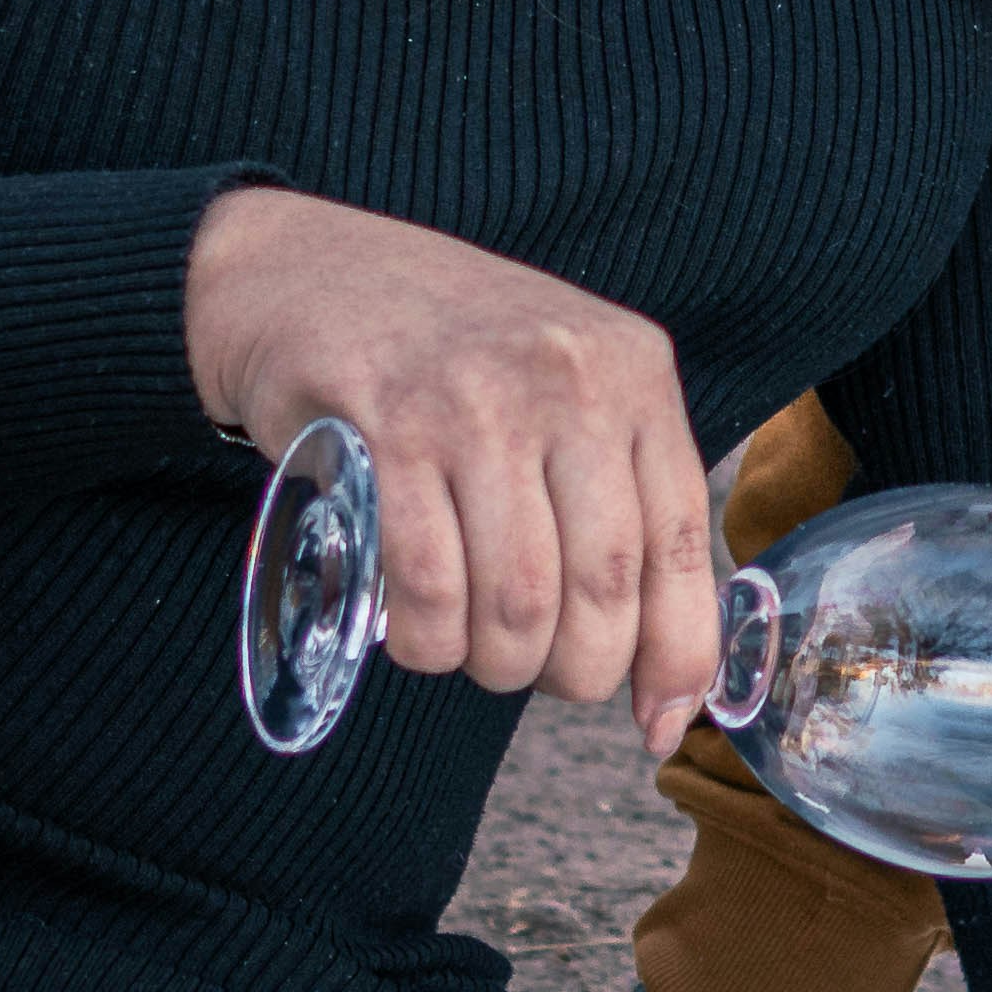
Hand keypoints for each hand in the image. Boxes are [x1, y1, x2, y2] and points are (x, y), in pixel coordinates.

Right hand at [187, 187, 732, 741]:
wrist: (308, 270)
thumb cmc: (450, 355)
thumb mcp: (566, 389)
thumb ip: (623, 502)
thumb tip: (672, 681)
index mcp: (634, 371)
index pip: (682, 541)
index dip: (676, 653)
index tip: (657, 721)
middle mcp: (570, 378)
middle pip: (602, 588)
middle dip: (571, 671)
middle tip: (535, 674)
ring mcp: (479, 401)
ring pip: (517, 600)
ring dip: (495, 663)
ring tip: (473, 651)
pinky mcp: (390, 427)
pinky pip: (429, 585)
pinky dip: (428, 642)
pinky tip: (418, 636)